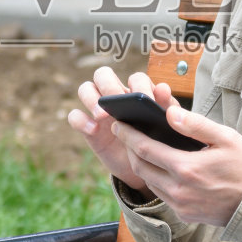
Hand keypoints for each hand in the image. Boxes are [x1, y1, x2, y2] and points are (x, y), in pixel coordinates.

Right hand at [67, 67, 178, 197]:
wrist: (145, 167)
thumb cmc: (156, 140)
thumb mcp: (164, 126)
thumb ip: (165, 106)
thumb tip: (162, 88)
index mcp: (137, 91)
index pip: (135, 77)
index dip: (139, 85)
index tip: (146, 100)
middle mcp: (115, 95)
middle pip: (103, 74)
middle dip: (109, 85)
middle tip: (116, 100)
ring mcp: (98, 110)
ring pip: (85, 88)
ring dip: (91, 98)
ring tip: (102, 116)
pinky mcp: (88, 127)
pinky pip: (75, 116)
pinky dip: (81, 120)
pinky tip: (94, 130)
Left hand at [108, 96, 241, 226]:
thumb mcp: (225, 137)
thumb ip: (195, 124)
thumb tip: (169, 112)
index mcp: (186, 168)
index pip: (145, 149)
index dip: (128, 135)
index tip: (118, 123)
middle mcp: (178, 190)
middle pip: (140, 167)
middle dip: (129, 149)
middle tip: (126, 133)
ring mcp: (180, 205)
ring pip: (149, 182)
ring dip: (142, 164)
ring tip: (141, 147)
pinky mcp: (185, 215)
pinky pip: (162, 194)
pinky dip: (156, 179)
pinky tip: (161, 167)